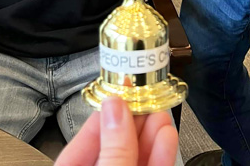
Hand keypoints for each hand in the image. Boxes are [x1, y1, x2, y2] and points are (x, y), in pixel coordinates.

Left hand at [54, 97, 177, 165]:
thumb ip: (112, 149)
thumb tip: (115, 108)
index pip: (82, 141)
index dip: (105, 113)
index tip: (123, 90)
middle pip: (112, 147)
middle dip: (134, 121)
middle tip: (147, 95)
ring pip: (134, 159)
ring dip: (151, 135)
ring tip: (161, 110)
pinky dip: (160, 155)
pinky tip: (167, 136)